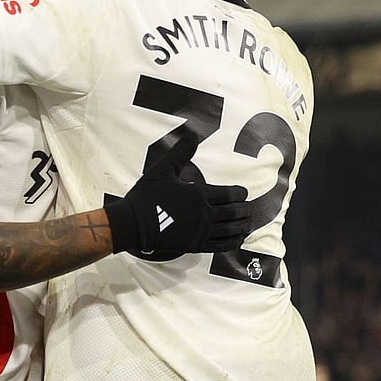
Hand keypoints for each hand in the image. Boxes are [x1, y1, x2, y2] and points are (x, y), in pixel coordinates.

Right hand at [105, 136, 252, 253]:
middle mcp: (205, 213)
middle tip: (248, 208)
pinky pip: (222, 245)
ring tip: (247, 223)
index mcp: (199, 193)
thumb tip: (192, 135)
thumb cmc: (146, 196)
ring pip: (232, 229)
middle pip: (236, 212)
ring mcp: (201, 231)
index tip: (242, 193)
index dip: (240, 193)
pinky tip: (238, 239)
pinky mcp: (196, 245)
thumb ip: (181, 153)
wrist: (132, 223)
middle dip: (245, 209)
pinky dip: (234, 241)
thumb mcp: (162, 170)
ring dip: (243, 225)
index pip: (231, 194)